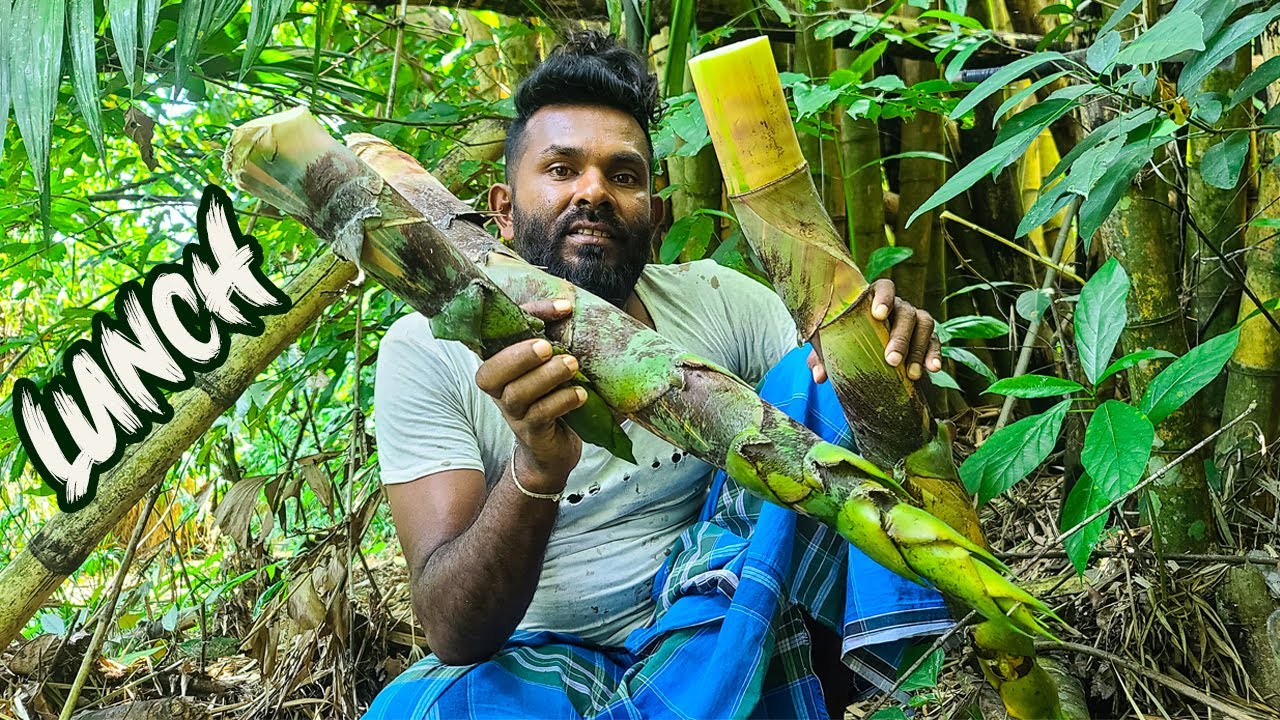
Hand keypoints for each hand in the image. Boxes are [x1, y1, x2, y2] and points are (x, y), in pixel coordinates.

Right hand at [474, 298, 583, 490]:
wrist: (554, 448)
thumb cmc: (551, 396)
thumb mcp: (549, 365)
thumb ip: (552, 338)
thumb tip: (567, 307)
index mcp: (501, 366)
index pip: (499, 335)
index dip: (529, 316)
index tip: (564, 308)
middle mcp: (500, 390)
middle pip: (490, 373)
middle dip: (519, 356)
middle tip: (548, 346)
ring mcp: (513, 414)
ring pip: (517, 394)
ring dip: (546, 377)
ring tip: (572, 365)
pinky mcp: (531, 433)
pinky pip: (539, 416)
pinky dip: (561, 401)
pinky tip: (580, 395)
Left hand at [805, 279, 942, 383]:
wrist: (863, 351)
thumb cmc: (843, 340)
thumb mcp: (830, 346)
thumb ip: (822, 356)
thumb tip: (819, 375)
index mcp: (873, 299)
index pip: (884, 287)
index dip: (884, 297)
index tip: (878, 315)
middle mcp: (898, 306)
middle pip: (906, 312)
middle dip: (900, 336)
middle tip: (892, 360)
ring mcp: (914, 320)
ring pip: (925, 324)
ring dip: (918, 349)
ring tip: (912, 374)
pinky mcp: (926, 337)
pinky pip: (935, 341)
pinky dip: (934, 354)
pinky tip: (933, 369)